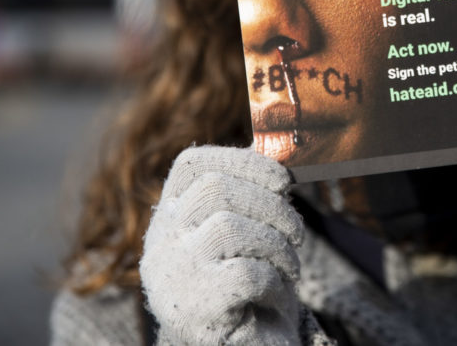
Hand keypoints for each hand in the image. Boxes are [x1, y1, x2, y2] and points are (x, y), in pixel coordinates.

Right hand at [140, 146, 303, 344]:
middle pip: (215, 190)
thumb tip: (278, 145)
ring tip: (288, 268)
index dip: (242, 161)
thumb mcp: (245, 231)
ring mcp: (172, 278)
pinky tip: (274, 296)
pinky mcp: (195, 311)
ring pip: (229, 227)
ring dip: (278, 246)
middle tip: (296, 234)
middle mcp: (160, 244)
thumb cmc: (249, 287)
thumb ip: (249, 191)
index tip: (282, 180)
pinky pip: (244, 272)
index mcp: (169, 216)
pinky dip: (274, 281)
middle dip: (272, 207)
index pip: (191, 164)